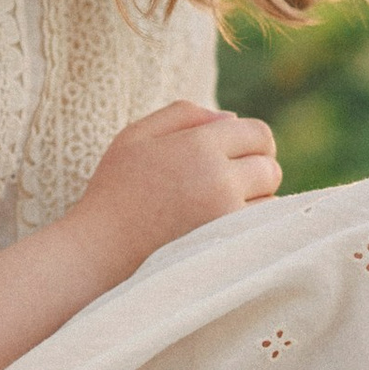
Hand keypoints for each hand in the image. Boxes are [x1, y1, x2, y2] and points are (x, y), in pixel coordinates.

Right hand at [69, 100, 280, 283]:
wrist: (98, 254)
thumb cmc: (114, 192)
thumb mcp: (137, 137)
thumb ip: (184, 115)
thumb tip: (232, 118)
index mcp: (198, 145)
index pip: (258, 134)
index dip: (253, 142)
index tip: (241, 155)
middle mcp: (218, 178)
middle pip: (270, 167)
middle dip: (256, 172)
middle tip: (228, 184)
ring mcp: (226, 216)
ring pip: (270, 201)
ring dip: (254, 203)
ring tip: (217, 210)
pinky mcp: (227, 248)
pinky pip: (260, 232)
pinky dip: (248, 229)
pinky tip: (221, 231)